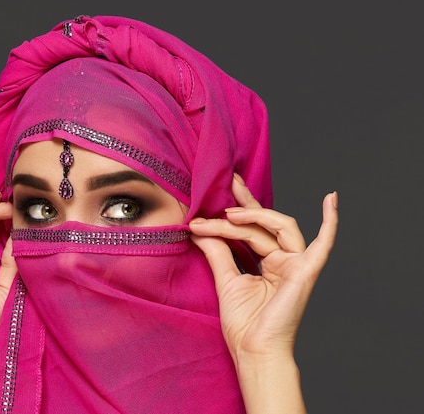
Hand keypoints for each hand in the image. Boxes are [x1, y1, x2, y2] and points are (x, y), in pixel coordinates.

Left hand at [189, 174, 337, 361]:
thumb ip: (217, 252)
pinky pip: (322, 244)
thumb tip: (201, 229)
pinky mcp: (305, 272)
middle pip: (262, 225)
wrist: (254, 350)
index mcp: (268, 263)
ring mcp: (297, 265)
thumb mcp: (225, 280)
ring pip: (277, 227)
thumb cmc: (243, 324)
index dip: (229, 218)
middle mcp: (284, 260)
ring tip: (229, 212)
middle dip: (245, 203)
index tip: (200, 217)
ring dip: (255, 215)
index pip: (249, 231)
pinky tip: (331, 200)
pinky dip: (330, 223)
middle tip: (226, 182)